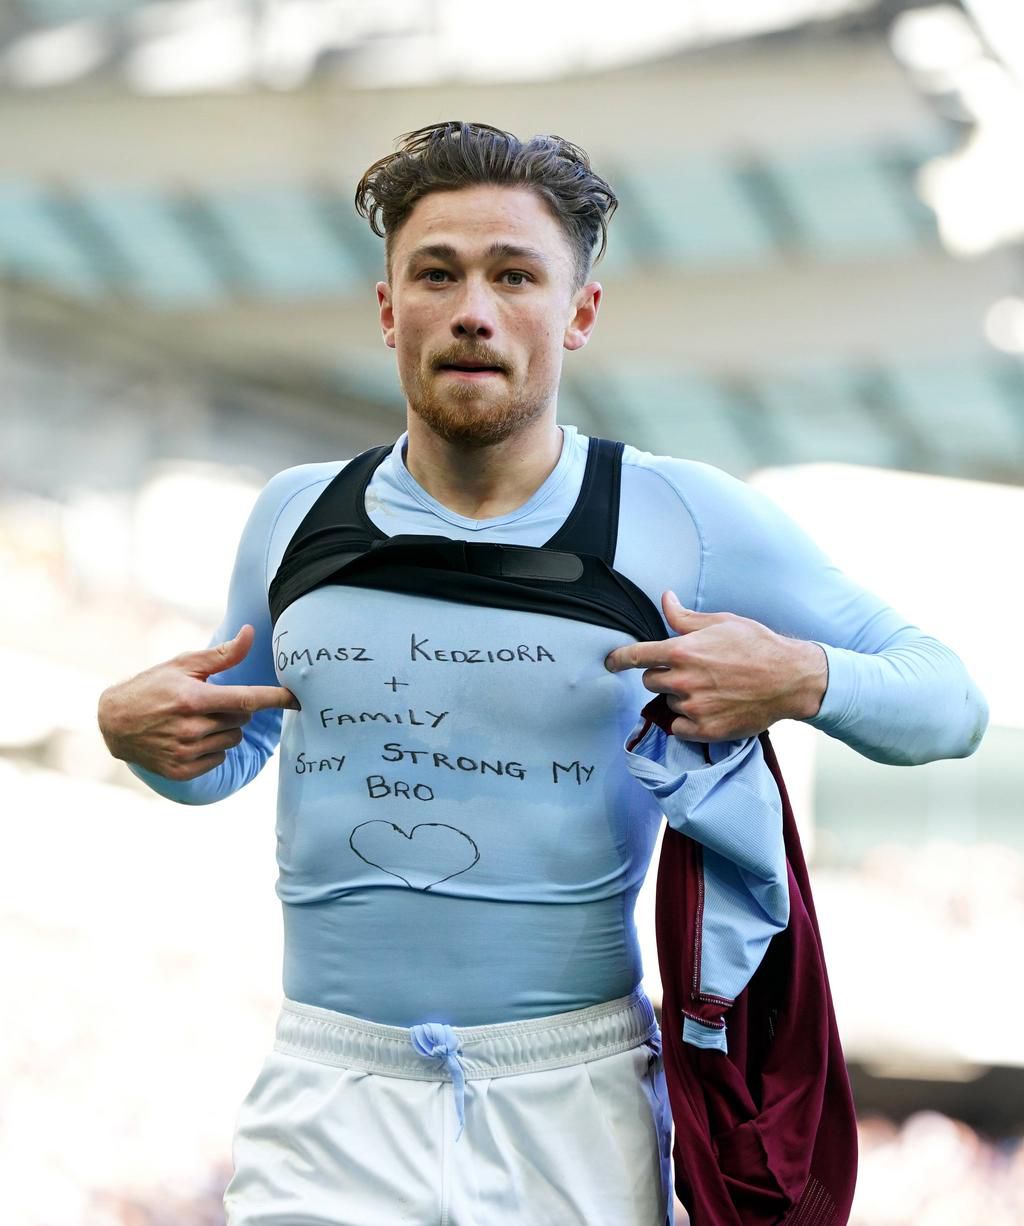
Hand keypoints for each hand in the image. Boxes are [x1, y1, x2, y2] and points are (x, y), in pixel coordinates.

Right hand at [98, 625, 298, 780]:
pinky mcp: (181, 770)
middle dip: (233, 710)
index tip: (299, 699)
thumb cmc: (153, 686)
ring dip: (225, 730)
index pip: (245, 700)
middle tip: (209, 702)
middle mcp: (190, 728)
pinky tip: (191, 738)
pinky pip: (218, 758)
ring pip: (232, 741)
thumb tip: (250, 634)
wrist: (114, 723)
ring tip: (198, 719)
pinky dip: (212, 748)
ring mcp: (185, 752)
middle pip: (241, 721)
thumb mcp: (183, 665)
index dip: (275, 699)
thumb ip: (222, 655)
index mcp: (193, 699)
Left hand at [605, 591, 826, 741]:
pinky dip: (688, 721)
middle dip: (663, 675)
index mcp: (683, 652)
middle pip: (650, 681)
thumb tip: (665, 599)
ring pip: (667, 703)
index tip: (611, 662)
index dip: (619, 658)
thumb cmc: (758, 646)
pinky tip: (709, 708)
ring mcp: (693, 708)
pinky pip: (679, 727)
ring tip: (709, 688)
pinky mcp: (705, 730)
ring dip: (679, 697)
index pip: (636, 656)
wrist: (789, 679)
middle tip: (690, 671)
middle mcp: (683, 681)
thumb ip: (685, 618)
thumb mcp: (721, 623)